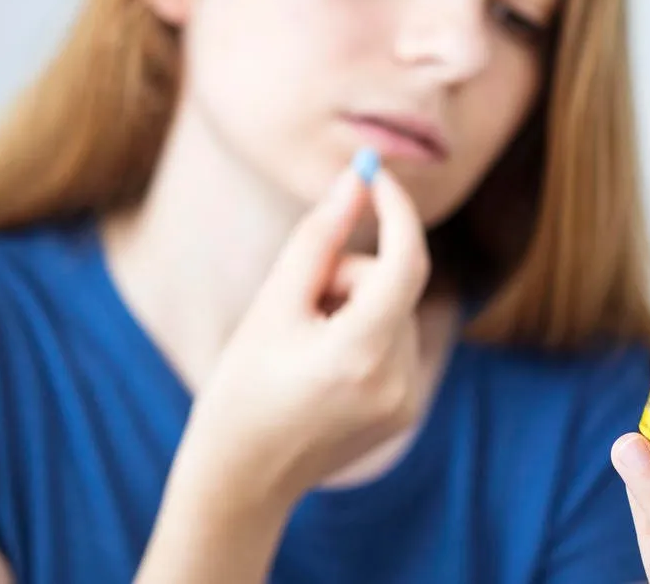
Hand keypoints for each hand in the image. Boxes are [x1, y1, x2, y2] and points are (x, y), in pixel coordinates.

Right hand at [169, 155, 430, 513]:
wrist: (241, 477)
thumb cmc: (242, 386)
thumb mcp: (272, 304)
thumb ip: (319, 237)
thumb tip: (357, 178)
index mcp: (358, 355)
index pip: (405, 262)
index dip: (395, 209)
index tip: (373, 174)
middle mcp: (396, 382)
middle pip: (390, 282)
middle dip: (347, 273)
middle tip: (295, 305)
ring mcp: (407, 402)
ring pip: (394, 310)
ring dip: (354, 307)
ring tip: (304, 347)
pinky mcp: (407, 411)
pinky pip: (397, 341)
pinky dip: (366, 335)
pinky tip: (324, 369)